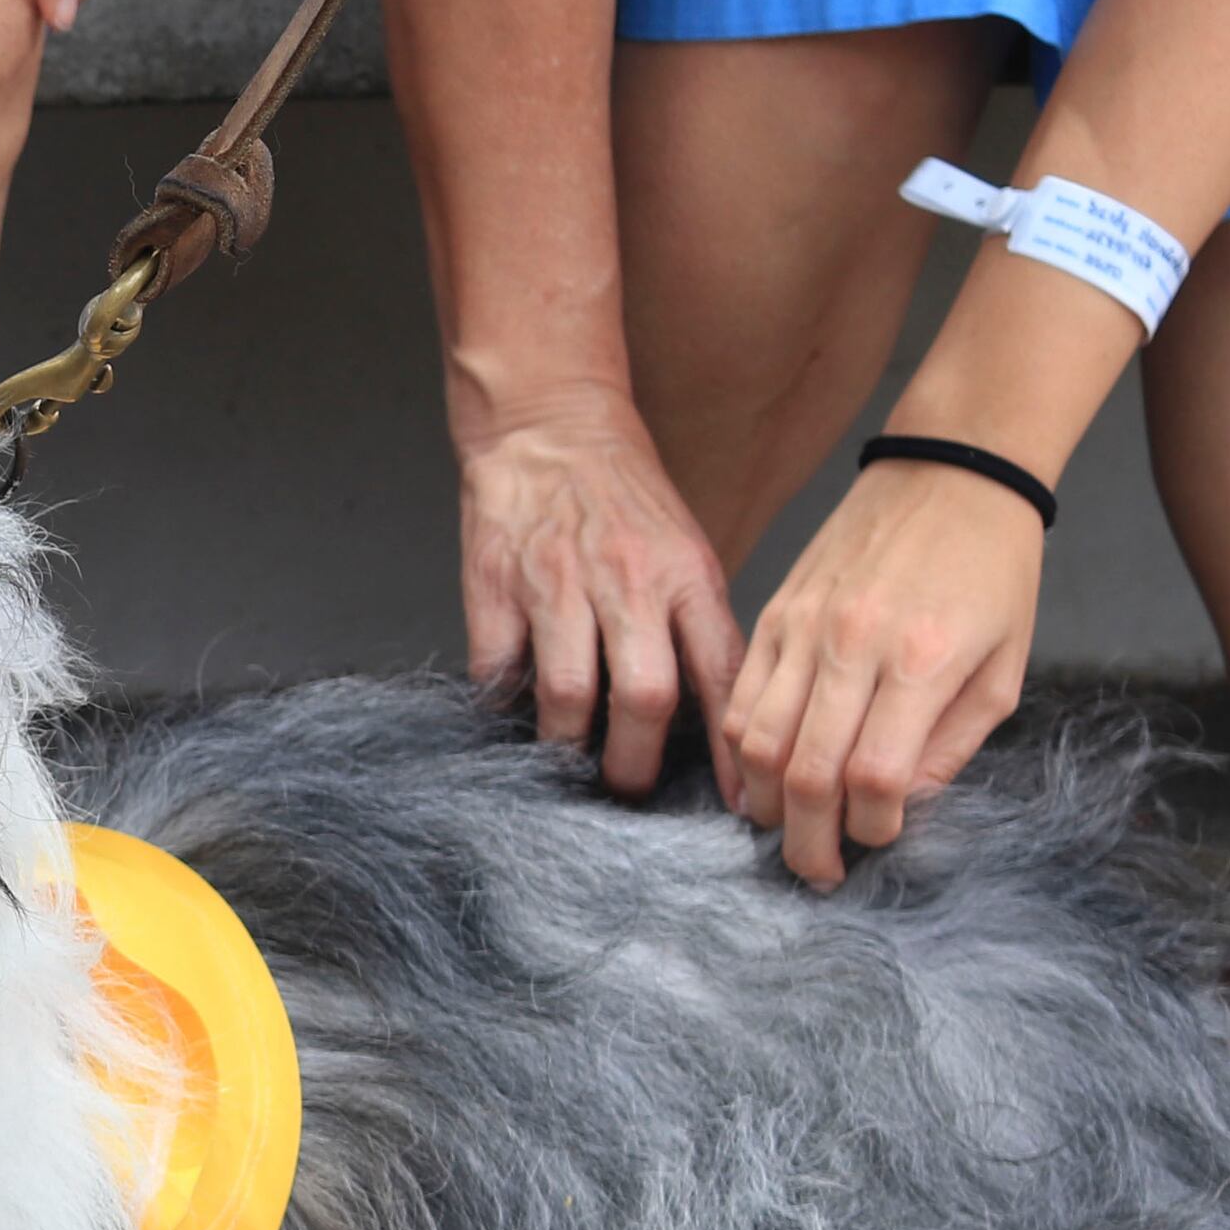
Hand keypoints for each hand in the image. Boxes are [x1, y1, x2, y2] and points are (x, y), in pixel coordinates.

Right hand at [452, 406, 740, 798]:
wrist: (549, 425)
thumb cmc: (623, 499)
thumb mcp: (684, 551)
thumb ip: (695, 627)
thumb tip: (710, 724)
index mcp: (685, 576)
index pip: (720, 676)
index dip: (729, 750)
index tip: (734, 805)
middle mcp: (627, 582)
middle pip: (645, 698)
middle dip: (637, 765)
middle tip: (627, 787)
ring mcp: (557, 584)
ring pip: (567, 697)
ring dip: (568, 747)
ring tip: (569, 759)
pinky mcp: (495, 585)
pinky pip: (497, 673)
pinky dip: (504, 707)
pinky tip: (513, 711)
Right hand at [717, 457, 1047, 886]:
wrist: (952, 470)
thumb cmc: (993, 569)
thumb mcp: (1003, 668)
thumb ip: (951, 746)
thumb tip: (898, 803)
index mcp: (923, 660)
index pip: (874, 776)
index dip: (872, 826)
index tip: (882, 836)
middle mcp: (854, 644)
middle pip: (805, 773)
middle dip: (808, 841)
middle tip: (818, 870)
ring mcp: (804, 626)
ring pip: (756, 742)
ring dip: (766, 802)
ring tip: (786, 825)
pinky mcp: (774, 610)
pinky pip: (739, 697)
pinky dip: (744, 749)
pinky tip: (763, 771)